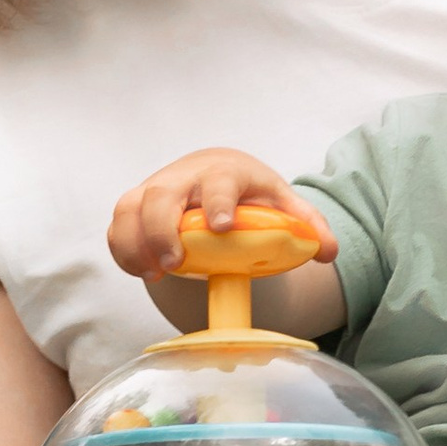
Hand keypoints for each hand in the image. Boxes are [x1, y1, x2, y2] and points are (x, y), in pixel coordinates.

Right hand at [108, 147, 338, 282]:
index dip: (218, 202)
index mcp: (225, 173)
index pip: (219, 181)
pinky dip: (123, 249)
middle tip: (176, 263)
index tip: (222, 227)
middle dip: (164, 229)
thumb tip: (328, 251)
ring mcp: (155, 189)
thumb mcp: (281, 202)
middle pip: (163, 194)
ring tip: (153, 272)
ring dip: (136, 241)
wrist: (213, 174)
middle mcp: (185, 177)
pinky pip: (118, 225)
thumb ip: (307, 225)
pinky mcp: (135, 206)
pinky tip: (142, 271)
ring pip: (132, 207)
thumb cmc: (249, 193)